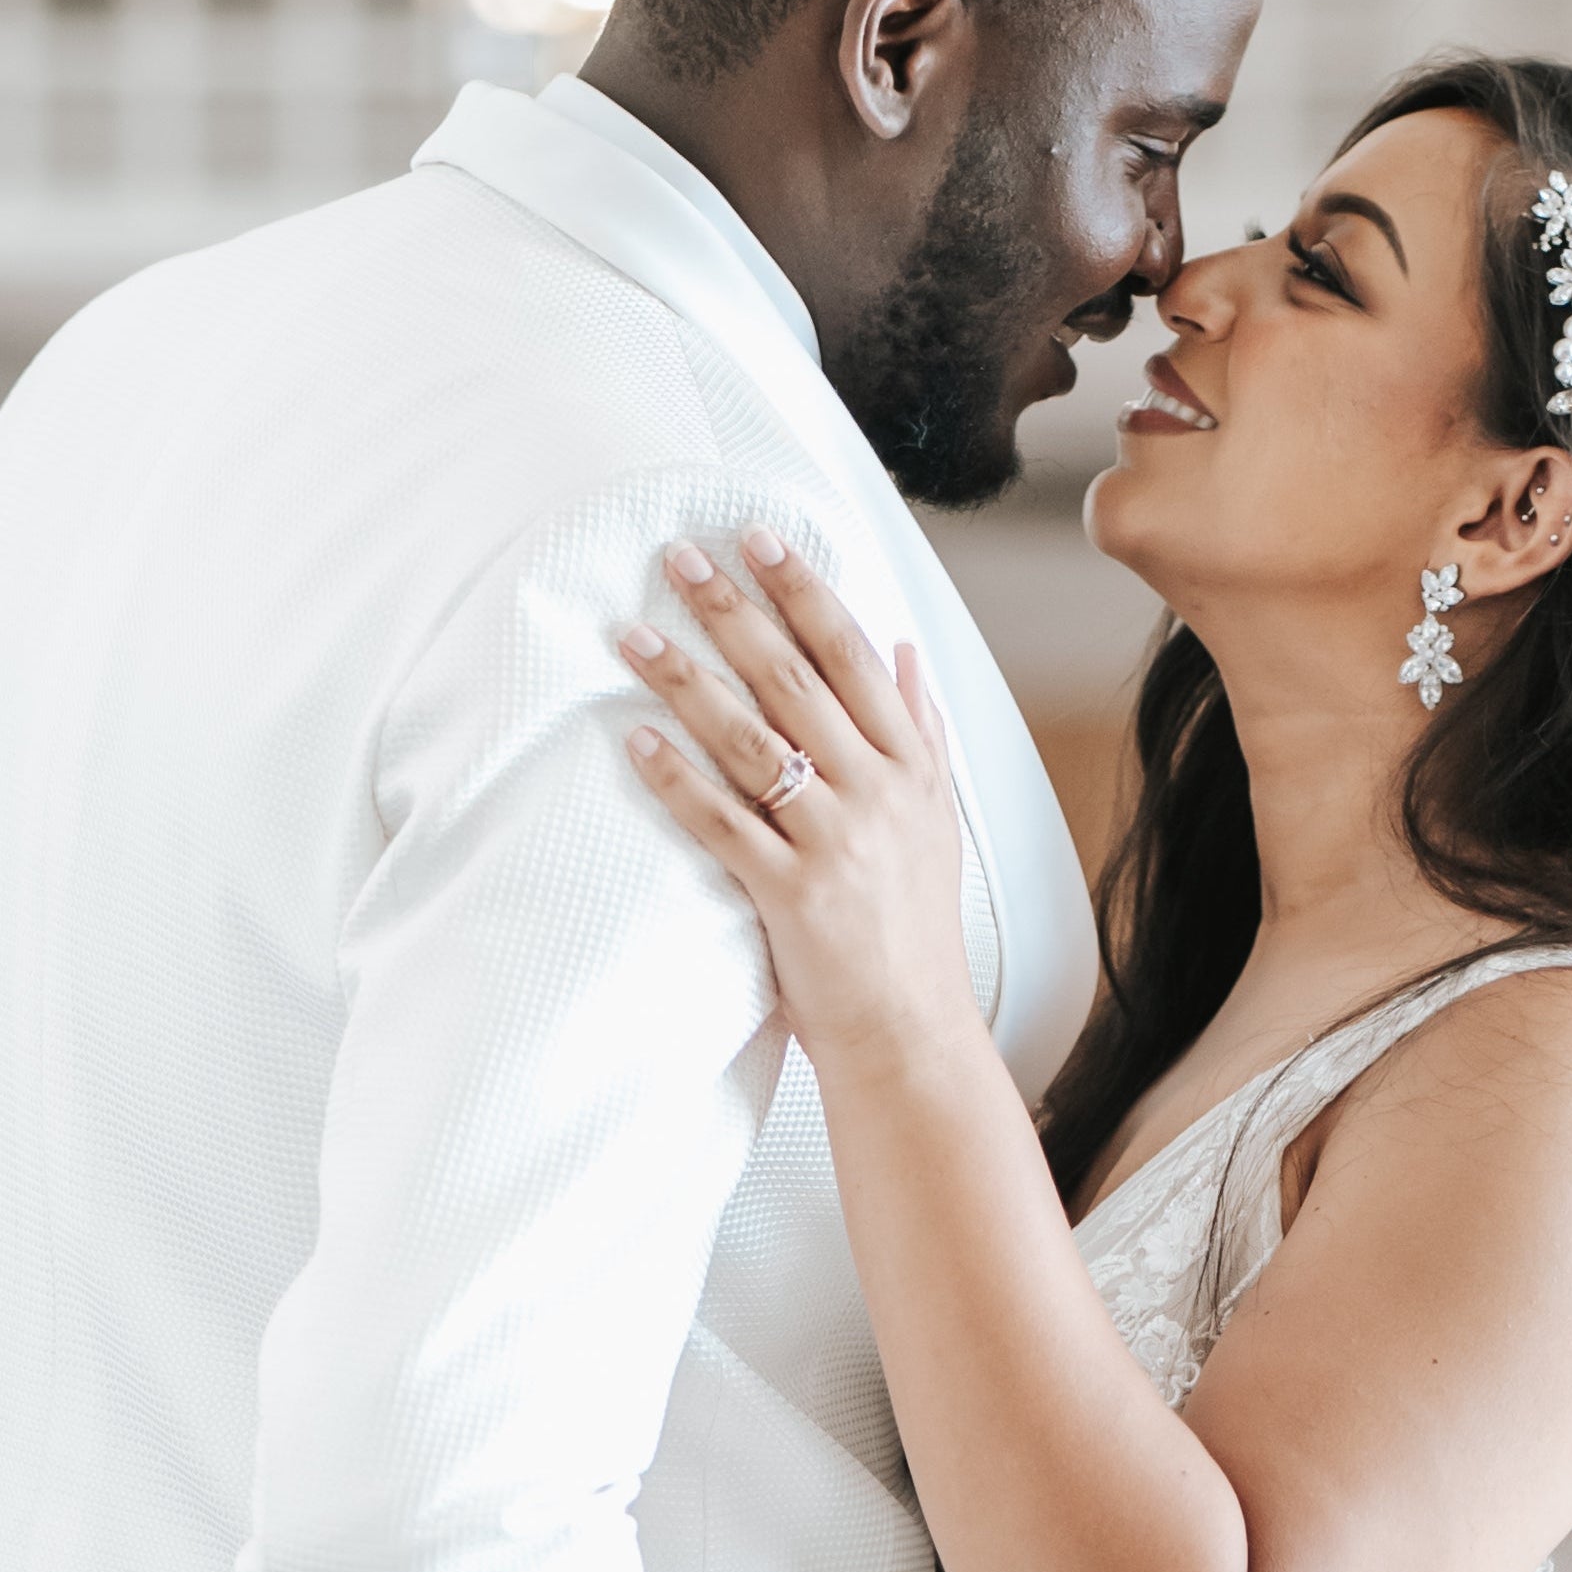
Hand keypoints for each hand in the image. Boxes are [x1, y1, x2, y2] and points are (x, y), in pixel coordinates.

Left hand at [615, 526, 983, 1071]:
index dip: (804, 589)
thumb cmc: (914, 930)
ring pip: (752, 740)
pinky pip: (723, 823)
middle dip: (734, 610)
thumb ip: (922, 732)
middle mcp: (878, 793)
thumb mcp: (938, 821)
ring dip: (687, 680)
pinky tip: (636, 740)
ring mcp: (835, 842)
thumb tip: (906, 652)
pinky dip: (678, 779)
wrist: (912, 1033)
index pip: (853, 654)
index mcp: (912, 767)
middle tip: (680, 557)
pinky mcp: (790, 894)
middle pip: (796, 679)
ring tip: (634, 635)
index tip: (760, 538)